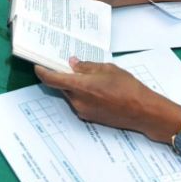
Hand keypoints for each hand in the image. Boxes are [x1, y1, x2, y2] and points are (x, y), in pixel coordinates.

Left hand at [34, 59, 180, 141]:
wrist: (143, 111)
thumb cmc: (128, 87)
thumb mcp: (108, 69)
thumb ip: (87, 67)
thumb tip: (73, 64)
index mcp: (80, 87)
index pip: (52, 80)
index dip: (42, 72)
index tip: (37, 65)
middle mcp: (78, 101)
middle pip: (62, 87)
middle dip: (64, 76)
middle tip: (69, 65)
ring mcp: (83, 111)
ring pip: (72, 94)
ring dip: (75, 85)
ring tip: (91, 76)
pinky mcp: (90, 117)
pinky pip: (80, 102)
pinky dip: (83, 94)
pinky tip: (97, 88)